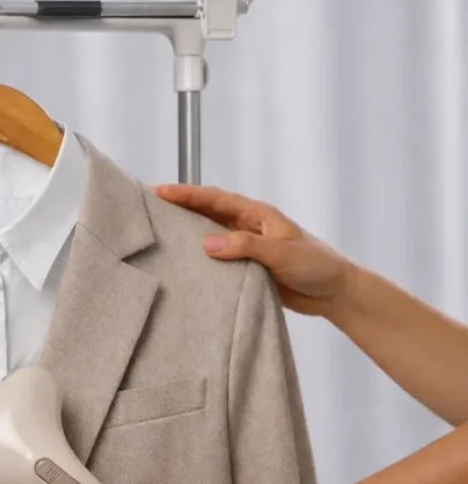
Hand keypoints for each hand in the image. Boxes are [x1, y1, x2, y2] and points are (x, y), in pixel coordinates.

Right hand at [155, 184, 355, 317]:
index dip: (188, 194)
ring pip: (209, 234)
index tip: (160, 191)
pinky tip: (182, 264)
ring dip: (186, 232)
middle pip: (207, 212)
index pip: (216, 199)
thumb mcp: (282, 253)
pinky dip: (199, 258)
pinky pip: (216, 258)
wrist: (334, 292)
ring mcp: (245, 246)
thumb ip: (246, 246)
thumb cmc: (316, 266)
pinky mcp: (245, 267)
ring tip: (157, 232)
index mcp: (257, 215)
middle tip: (149, 207)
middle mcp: (248, 227)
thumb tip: (206, 243)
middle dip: (180, 207)